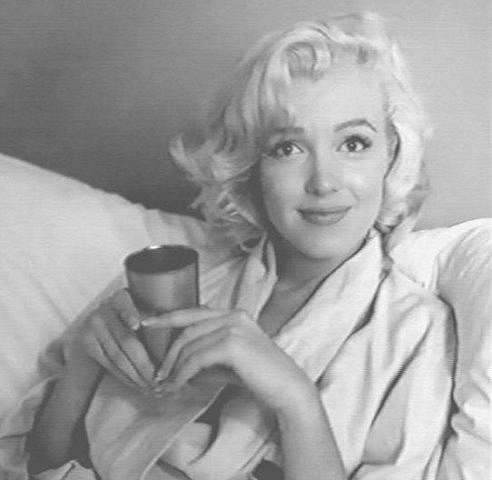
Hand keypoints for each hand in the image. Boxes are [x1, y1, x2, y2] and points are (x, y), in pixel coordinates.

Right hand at [65, 289, 156, 391]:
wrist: (103, 316)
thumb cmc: (135, 312)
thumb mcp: (142, 306)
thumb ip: (155, 316)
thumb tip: (178, 330)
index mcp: (121, 297)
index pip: (124, 304)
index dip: (129, 314)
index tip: (136, 324)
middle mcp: (104, 309)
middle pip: (125, 340)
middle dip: (144, 364)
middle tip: (160, 380)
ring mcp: (93, 326)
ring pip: (117, 356)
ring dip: (136, 376)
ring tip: (151, 387)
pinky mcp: (87, 343)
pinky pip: (108, 364)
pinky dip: (125, 377)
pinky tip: (137, 385)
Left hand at [142, 307, 314, 413]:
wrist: (287, 389)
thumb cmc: (260, 377)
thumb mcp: (230, 362)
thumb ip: (208, 357)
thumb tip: (182, 367)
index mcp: (234, 314)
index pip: (194, 312)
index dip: (168, 317)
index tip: (147, 323)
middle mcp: (233, 316)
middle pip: (187, 329)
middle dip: (168, 352)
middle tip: (159, 373)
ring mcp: (233, 328)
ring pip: (190, 345)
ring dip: (174, 367)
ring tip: (167, 384)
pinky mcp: (232, 344)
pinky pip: (196, 358)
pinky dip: (183, 373)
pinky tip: (179, 385)